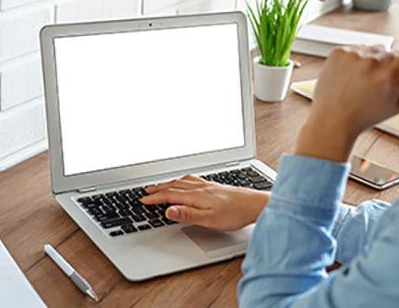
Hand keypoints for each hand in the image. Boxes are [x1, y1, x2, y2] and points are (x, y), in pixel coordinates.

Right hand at [140, 175, 268, 230]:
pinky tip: (185, 181)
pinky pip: (192, 179)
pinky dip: (182, 179)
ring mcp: (208, 185)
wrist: (255, 204)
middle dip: (158, 188)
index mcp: (196, 196)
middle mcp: (200, 188)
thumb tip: (168, 211)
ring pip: (182, 181)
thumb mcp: (209, 219)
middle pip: (174, 186)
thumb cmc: (235, 213)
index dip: (155, 198)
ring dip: (168, 183)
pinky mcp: (214, 186)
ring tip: (160, 185)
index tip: (143, 200)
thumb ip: (187, 215)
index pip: (170, 196)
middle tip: (146, 191)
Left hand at [296, 47, 398, 161]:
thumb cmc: (366, 116)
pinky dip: (354, 59)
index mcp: (389, 76)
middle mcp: (371, 63)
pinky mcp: (338, 52)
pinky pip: (355, 48)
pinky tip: (350, 76)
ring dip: (371, 60)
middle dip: (388, 66)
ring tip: (362, 82)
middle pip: (391, 52)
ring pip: (373, 49)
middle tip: (376, 85)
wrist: (332, 120)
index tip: (398, 78)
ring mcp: (353, 56)